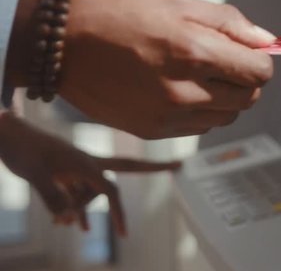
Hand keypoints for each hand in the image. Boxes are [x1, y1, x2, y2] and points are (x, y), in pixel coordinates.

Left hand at [0, 112, 180, 235]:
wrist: (6, 132)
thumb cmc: (21, 149)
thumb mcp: (35, 176)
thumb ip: (53, 199)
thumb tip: (68, 222)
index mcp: (85, 163)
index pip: (111, 191)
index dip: (119, 213)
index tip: (124, 234)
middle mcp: (87, 164)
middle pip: (114, 181)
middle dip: (146, 174)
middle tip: (179, 166)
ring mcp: (77, 167)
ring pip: (89, 193)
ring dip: (81, 208)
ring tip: (60, 222)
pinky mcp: (65, 171)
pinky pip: (79, 193)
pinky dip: (79, 208)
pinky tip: (80, 227)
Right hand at [8, 0, 275, 138]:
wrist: (66, 48)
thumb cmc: (121, 17)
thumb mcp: (178, 3)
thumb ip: (229, 23)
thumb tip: (267, 41)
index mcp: (194, 53)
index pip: (259, 72)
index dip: (261, 61)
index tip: (250, 53)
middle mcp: (185, 91)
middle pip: (249, 98)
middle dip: (245, 79)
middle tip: (224, 61)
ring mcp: (170, 116)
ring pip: (228, 116)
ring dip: (226, 97)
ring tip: (199, 75)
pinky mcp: (155, 131)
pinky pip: (201, 127)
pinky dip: (203, 111)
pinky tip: (181, 90)